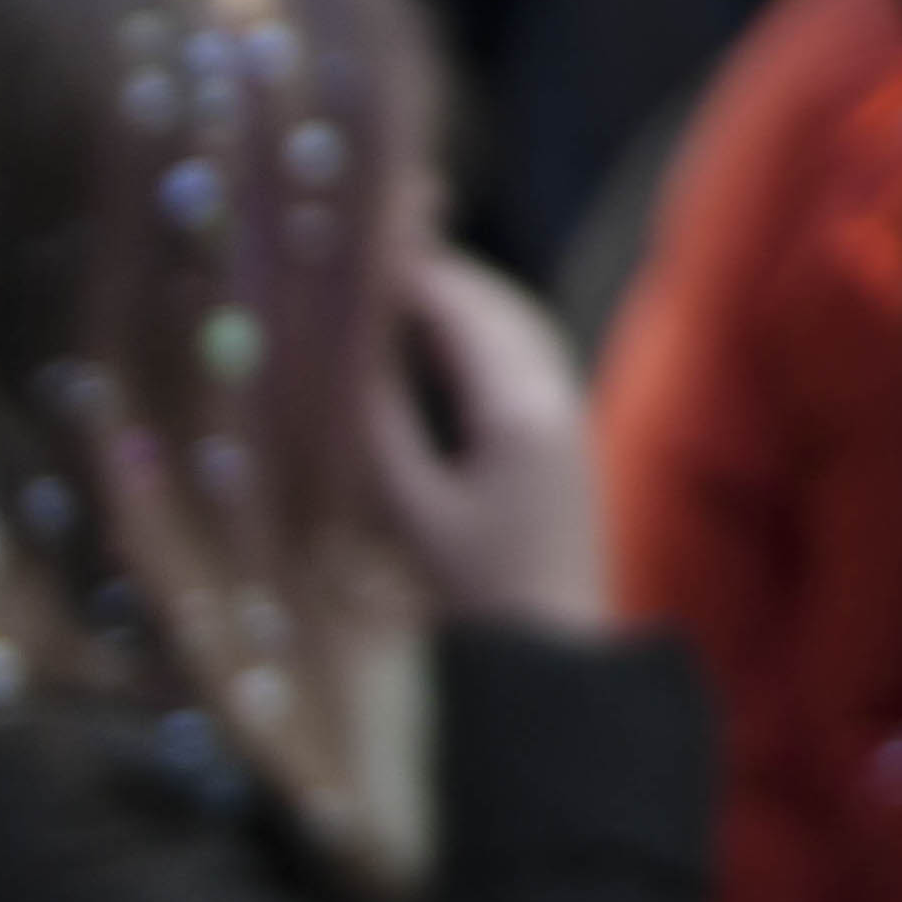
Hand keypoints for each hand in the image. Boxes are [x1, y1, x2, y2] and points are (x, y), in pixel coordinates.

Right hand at [364, 246, 611, 633]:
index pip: (458, 307)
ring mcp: (568, 413)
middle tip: (367, 252)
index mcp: (516, 410)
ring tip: (396, 284)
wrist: (554, 653)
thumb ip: (375, 421)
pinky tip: (440, 338)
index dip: (404, 270)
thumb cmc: (473, 592)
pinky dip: (481, 328)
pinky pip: (527, 352)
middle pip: (495, 301)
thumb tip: (334, 350)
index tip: (349, 247)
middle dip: (434, 271)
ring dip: (461, 296)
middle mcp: (554, 396)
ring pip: (517, 321)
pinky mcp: (566, 434)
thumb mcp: (407, 508)